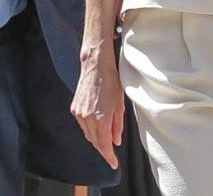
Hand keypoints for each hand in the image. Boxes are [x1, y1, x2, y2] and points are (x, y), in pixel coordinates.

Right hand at [71, 47, 123, 169]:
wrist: (95, 67)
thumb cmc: (112, 83)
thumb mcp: (120, 104)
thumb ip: (117, 125)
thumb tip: (115, 141)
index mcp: (100, 118)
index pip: (103, 144)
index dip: (108, 156)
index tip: (113, 163)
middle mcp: (87, 118)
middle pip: (94, 141)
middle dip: (103, 149)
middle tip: (112, 153)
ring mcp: (78, 114)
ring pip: (88, 134)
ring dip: (97, 139)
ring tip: (106, 140)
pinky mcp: (74, 109)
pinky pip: (83, 126)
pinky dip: (91, 130)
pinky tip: (97, 128)